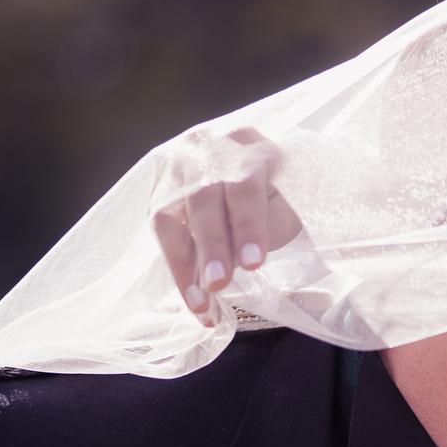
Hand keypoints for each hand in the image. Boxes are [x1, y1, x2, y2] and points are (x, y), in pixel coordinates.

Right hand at [150, 125, 302, 322]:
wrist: (251, 165)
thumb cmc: (278, 189)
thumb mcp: (287, 200)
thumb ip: (267, 225)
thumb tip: (236, 262)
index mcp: (246, 143)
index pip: (244, 185)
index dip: (247, 225)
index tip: (253, 263)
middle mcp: (205, 147)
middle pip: (202, 198)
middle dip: (211, 246)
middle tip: (219, 285)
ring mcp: (176, 165)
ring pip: (170, 215)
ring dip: (184, 264)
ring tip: (201, 304)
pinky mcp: (159, 188)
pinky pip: (160, 228)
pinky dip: (176, 266)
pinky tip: (191, 296)